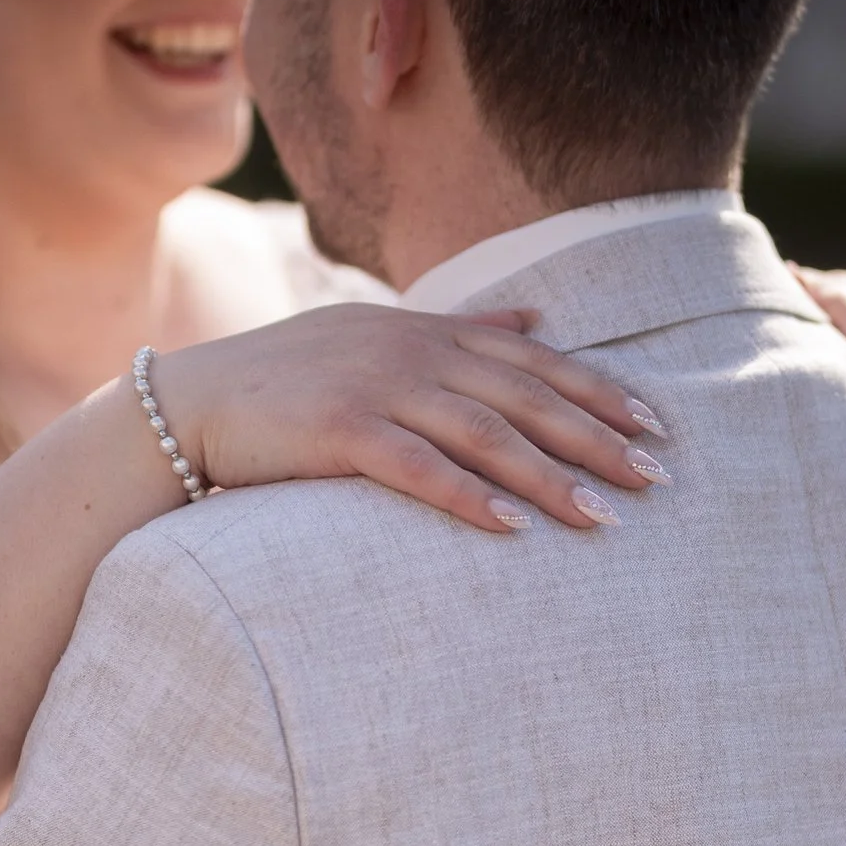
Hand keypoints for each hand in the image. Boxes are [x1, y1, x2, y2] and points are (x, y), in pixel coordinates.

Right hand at [151, 305, 666, 533]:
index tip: (655, 427)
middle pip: (523, 398)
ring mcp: (376, 389)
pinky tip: (512, 527)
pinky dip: (468, 497)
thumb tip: (538, 318)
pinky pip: (418, 468)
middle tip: (653, 480)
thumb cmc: (290, 381)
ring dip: (548, 478)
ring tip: (600, 517)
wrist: (190, 404)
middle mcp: (411, 352)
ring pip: (484, 434)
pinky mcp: (339, 433)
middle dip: (595, 440)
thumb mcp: (380, 336)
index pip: (533, 360)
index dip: (598, 393)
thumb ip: (462, 328)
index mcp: (427, 330)